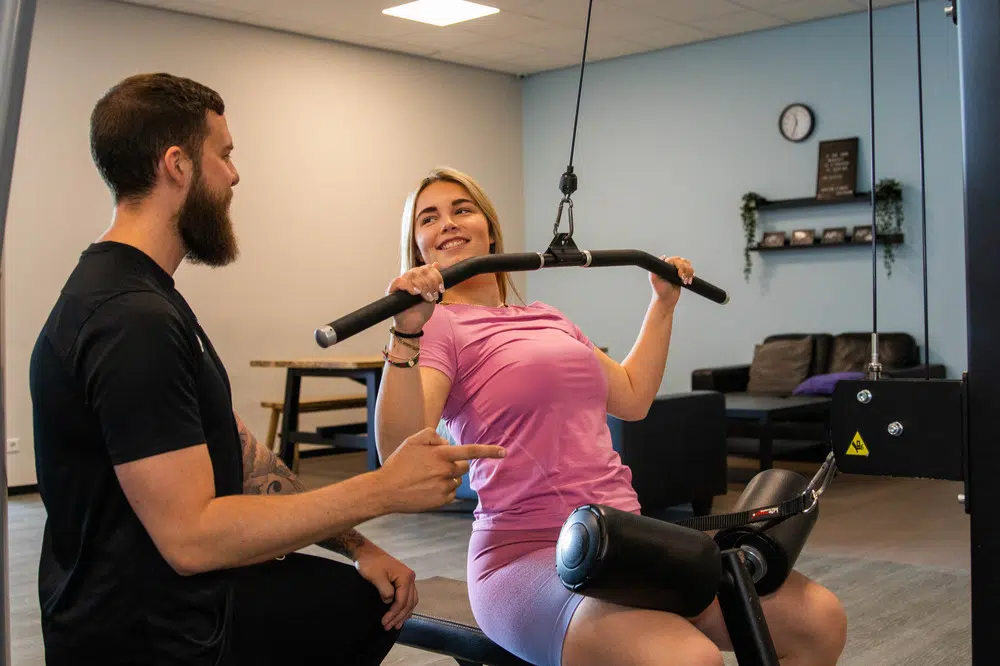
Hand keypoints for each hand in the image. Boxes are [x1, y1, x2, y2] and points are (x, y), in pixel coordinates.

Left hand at [353, 542, 418, 630]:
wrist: (367, 552)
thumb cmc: (370, 563)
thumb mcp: (376, 577)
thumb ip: (385, 591)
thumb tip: (389, 602)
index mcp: (405, 577)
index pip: (402, 600)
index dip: (394, 613)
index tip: (384, 622)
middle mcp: (410, 578)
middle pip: (409, 602)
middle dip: (399, 616)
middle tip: (388, 627)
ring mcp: (408, 579)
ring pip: (411, 601)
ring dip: (403, 614)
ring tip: (396, 625)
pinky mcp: (403, 580)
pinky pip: (408, 597)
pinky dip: (405, 607)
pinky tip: (401, 615)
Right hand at [377, 427, 504, 512]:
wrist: (385, 490)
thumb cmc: (398, 463)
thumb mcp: (411, 441)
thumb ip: (431, 435)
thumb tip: (446, 442)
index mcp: (440, 454)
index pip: (470, 451)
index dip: (489, 451)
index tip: (505, 452)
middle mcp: (445, 471)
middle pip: (463, 467)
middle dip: (454, 464)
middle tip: (435, 466)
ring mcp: (444, 488)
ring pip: (456, 481)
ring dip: (447, 478)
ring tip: (425, 479)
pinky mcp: (442, 501)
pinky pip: (451, 493)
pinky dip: (443, 490)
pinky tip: (426, 489)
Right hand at [387, 263, 445, 334]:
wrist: (413, 326)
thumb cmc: (421, 312)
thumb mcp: (432, 295)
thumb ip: (434, 281)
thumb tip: (436, 264)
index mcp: (418, 278)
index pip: (427, 268)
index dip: (437, 277)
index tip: (441, 290)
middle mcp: (409, 278)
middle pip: (421, 270)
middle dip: (431, 283)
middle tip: (434, 297)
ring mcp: (401, 283)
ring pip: (412, 274)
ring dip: (423, 286)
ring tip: (427, 298)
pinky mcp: (392, 289)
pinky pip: (400, 281)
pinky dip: (409, 286)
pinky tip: (416, 293)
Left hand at [650, 255, 693, 309]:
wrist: (666, 300)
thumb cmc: (659, 291)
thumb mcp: (654, 278)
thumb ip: (655, 267)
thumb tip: (663, 256)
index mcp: (664, 265)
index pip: (675, 260)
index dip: (680, 266)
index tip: (680, 274)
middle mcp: (671, 267)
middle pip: (683, 262)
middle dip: (685, 270)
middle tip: (682, 279)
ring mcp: (677, 271)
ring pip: (688, 266)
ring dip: (689, 273)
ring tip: (685, 281)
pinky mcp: (682, 276)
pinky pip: (690, 271)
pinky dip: (691, 275)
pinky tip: (689, 281)